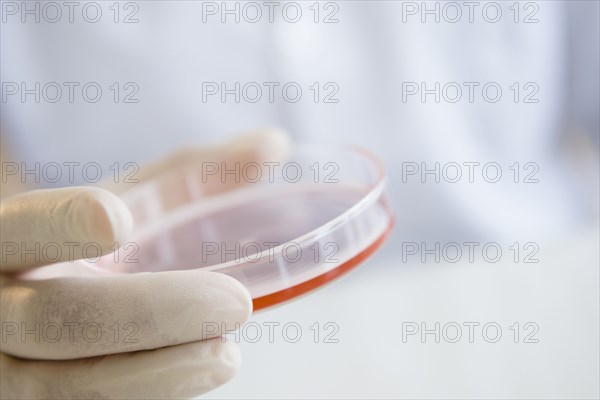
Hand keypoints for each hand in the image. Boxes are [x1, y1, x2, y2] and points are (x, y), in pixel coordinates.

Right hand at [0, 129, 290, 398]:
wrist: (32, 301)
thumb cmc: (90, 244)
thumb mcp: (126, 202)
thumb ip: (192, 173)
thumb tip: (273, 145)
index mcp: (10, 237)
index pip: (23, 228)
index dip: (61, 224)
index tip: (118, 222)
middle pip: (59, 318)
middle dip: (153, 313)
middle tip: (234, 303)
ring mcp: (8, 367)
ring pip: (71, 384)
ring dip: (158, 373)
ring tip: (226, 355)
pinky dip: (148, 391)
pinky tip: (195, 371)